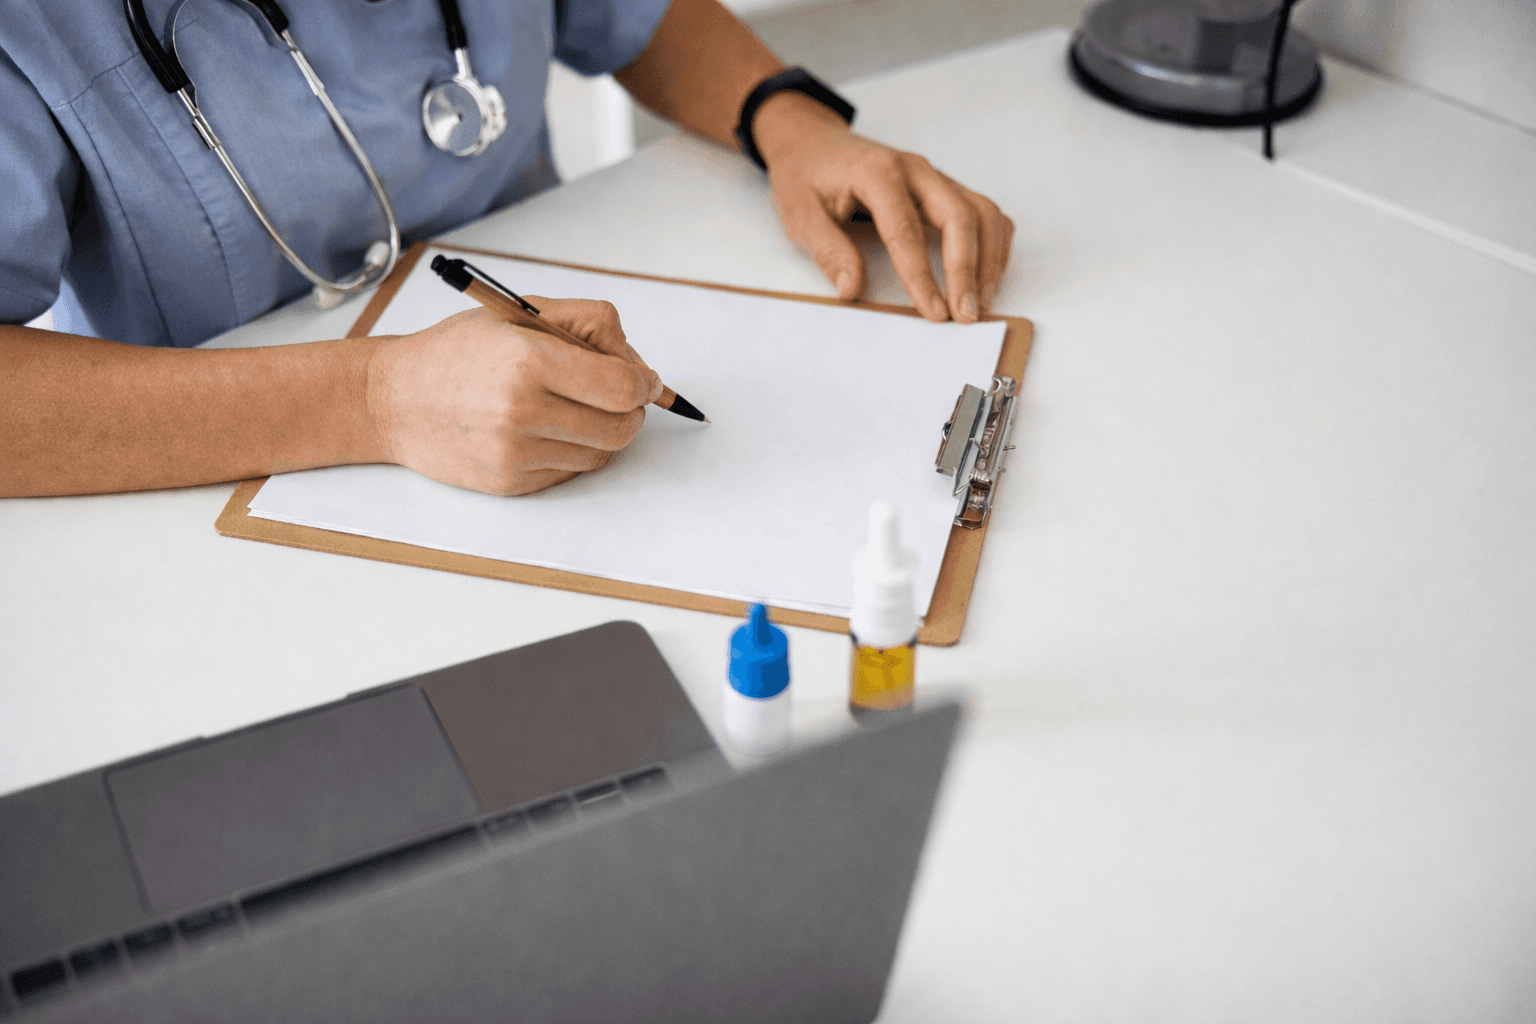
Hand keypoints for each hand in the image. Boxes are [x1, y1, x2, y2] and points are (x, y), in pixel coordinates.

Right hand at [365, 299, 661, 494]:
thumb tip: (640, 368)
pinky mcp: (511, 483)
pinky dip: (571, 451)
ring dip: (602, 431)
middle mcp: (522, 411)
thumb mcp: (519, 315)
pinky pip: (571, 471)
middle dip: (631, 411)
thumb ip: (587, 325)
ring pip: (601, 453)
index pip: (622, 387)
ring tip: (573, 407)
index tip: (644, 380)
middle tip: (618, 396)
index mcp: (528, 361)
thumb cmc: (458, 352)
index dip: (644, 384)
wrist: (392, 399)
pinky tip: (544, 428)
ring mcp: (515, 453)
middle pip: (621, 427)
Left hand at [755, 92, 1013, 323]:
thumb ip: (828, 250)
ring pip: (981, 212)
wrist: (813, 142)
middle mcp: (915, 169)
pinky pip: (983, 211)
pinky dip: (993, 243)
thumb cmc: (806, 178)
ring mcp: (935, 176)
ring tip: (981, 302)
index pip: (905, 230)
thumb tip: (852, 290)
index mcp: (878, 173)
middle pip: (959, 216)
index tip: (934, 313)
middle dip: (967, 270)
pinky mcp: (944, 187)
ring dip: (988, 259)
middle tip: (966, 316)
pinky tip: (987, 276)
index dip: (922, 276)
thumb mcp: (800, 214)